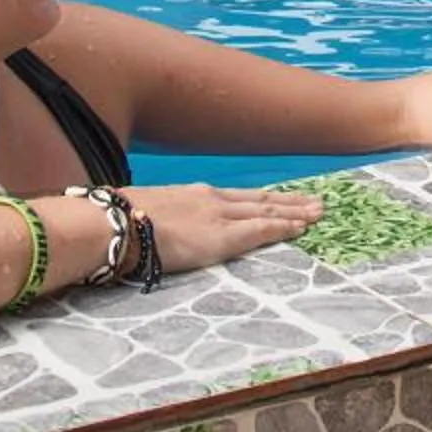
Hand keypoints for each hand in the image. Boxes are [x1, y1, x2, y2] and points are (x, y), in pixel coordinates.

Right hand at [118, 183, 326, 275]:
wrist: (113, 224)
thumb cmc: (117, 221)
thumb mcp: (145, 212)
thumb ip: (161, 219)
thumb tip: (154, 230)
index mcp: (192, 195)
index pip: (237, 197)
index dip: (262, 200)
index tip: (282, 199)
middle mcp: (211, 199)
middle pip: (259, 200)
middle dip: (288, 202)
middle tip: (315, 202)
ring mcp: (218, 216)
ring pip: (267, 211)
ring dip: (294, 212)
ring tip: (318, 213)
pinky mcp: (221, 236)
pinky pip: (261, 230)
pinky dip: (283, 227)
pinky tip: (301, 228)